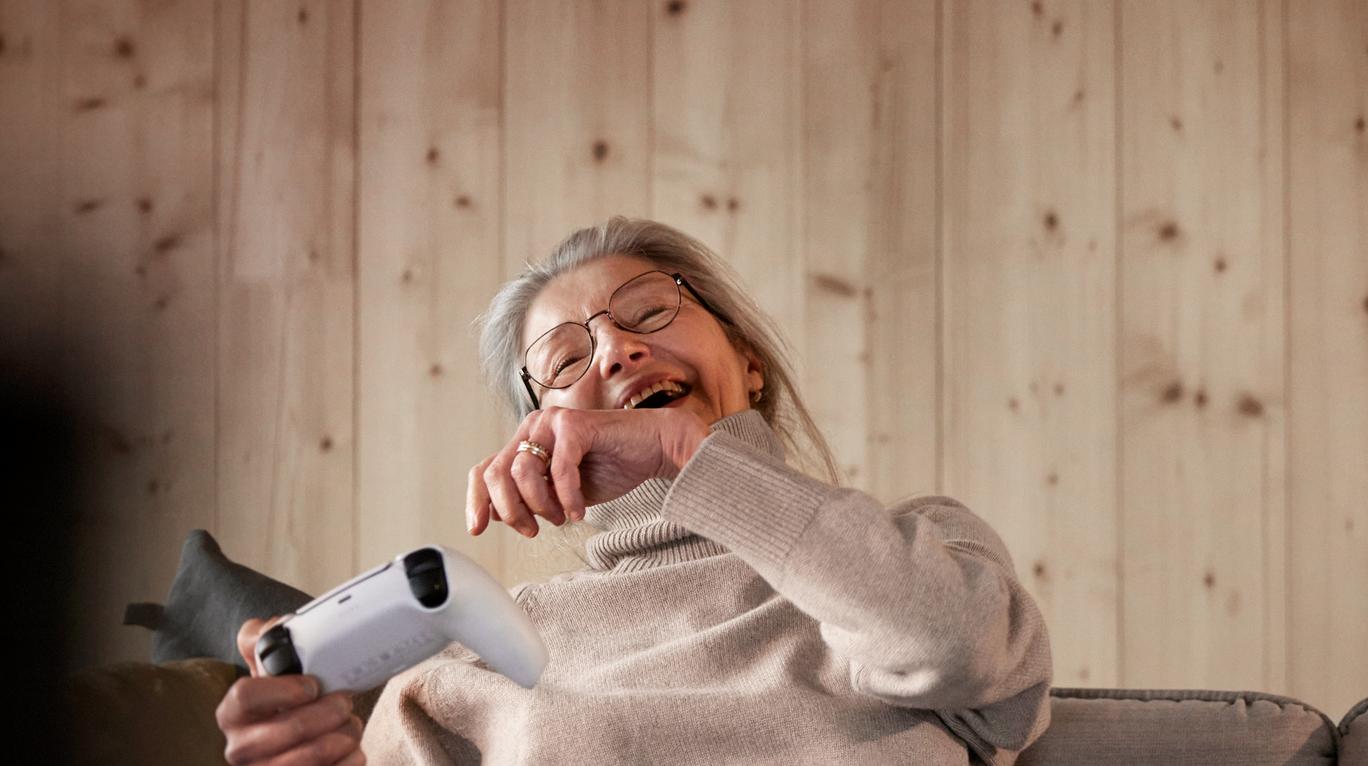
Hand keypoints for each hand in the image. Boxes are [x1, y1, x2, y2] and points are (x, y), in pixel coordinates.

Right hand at [215, 617, 365, 765]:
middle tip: (344, 701)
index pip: (244, 696)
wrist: (297, 742)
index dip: (283, 689)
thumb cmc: (285, 705)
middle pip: (285, 731)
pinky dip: (349, 760)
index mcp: (232, 713)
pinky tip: (352, 749)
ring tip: (350, 724)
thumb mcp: (269, 670)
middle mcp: (241, 748)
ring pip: (307, 759)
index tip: (312, 685)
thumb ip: (264, 640)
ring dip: (341, 736)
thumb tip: (274, 625)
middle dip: (325, 713)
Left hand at [467, 406, 708, 537]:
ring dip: (541, 505)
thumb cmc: (611, 467)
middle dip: (510, 510)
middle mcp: (533, 427)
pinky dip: (568, 497)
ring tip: (561, 517)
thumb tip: (500, 514)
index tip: (478, 529)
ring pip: (522, 471)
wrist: (653, 448)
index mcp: (525, 441)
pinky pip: (559, 469)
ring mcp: (552, 422)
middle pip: (495, 473)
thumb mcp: (562, 492)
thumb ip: (532, 497)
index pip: (484, 469)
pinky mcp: (575, 424)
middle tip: (532, 530)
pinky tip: (579, 512)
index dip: (476, 501)